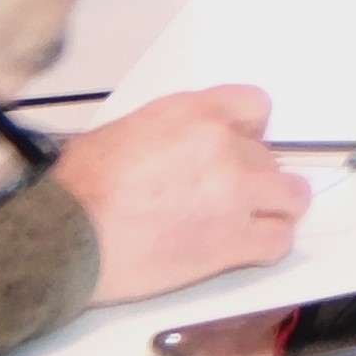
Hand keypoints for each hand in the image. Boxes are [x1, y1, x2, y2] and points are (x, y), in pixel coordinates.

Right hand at [53, 85, 306, 300]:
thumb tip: (183, 149)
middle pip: (268, 157)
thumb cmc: (76, 189)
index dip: (250, 131)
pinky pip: (279, 240)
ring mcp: (234, 193)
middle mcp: (223, 146)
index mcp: (193, 113)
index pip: (255, 106)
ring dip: (273, 208)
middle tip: (224, 197)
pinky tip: (248, 249)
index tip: (243, 145)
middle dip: (251, 177)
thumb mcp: (124, 132)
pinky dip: (268, 244)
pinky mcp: (232, 241)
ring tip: (250, 221)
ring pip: (290, 195)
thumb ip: (172, 133)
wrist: (64, 234)